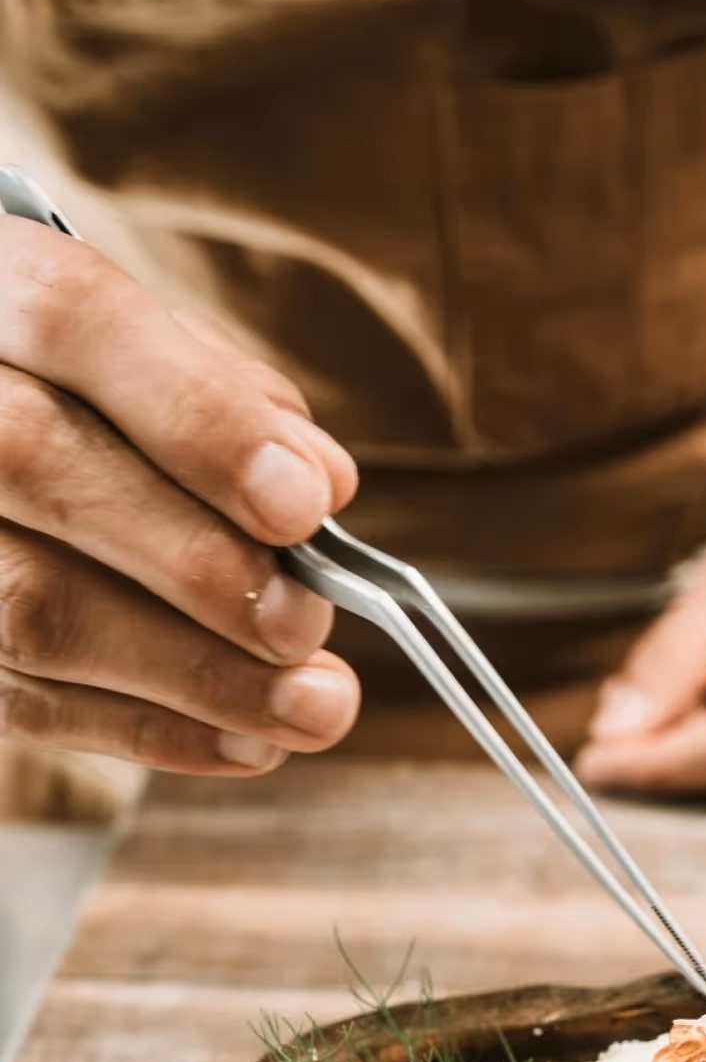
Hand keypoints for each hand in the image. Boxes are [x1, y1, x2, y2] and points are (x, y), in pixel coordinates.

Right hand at [0, 216, 361, 775]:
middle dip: (196, 561)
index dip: (197, 419)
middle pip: (32, 461)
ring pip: (22, 604)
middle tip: (308, 623)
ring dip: (189, 674)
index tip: (305, 505)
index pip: (73, 319)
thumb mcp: (154, 350)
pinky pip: (20, 698)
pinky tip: (249, 741)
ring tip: (313, 708)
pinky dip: (150, 730)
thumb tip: (320, 482)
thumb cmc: (91, 390)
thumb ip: (231, 398)